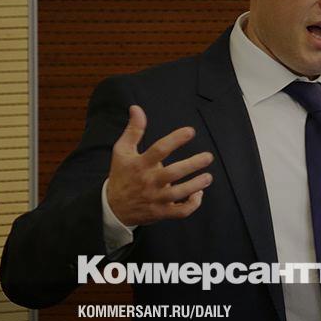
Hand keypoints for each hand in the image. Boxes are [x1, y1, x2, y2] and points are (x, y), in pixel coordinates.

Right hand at [106, 105, 213, 225]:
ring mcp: (156, 198)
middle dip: (192, 165)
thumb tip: (136, 108)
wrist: (112, 208)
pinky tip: (199, 194)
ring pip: (179, 193)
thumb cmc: (121, 175)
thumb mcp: (122, 151)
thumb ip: (133, 130)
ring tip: (208, 177)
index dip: (175, 139)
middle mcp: (149, 181)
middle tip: (208, 157)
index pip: (159, 149)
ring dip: (196, 185)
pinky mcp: (161, 212)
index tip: (190, 131)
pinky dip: (192, 204)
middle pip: (173, 173)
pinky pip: (180, 211)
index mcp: (140, 164)